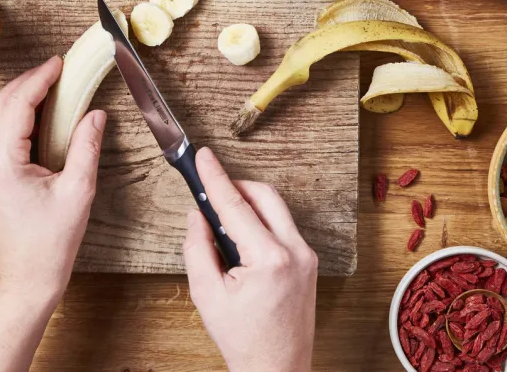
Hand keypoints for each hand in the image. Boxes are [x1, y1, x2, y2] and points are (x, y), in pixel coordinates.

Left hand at [0, 56, 105, 305]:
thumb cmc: (50, 243)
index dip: (39, 79)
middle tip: (55, 72)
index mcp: (2, 164)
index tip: (59, 63)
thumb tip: (95, 115)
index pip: (17, 105)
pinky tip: (30, 114)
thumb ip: (85, 146)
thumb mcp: (78, 191)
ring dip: (12, 95)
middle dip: (26, 82)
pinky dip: (6, 113)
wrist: (27, 277)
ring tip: (44, 88)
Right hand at [183, 148, 317, 371]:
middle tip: (211, 188)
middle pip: (264, 195)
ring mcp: (306, 256)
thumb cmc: (243, 339)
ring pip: (276, 207)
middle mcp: (295, 251)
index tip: (203, 156)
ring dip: (249, 202)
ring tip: (223, 216)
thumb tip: (198, 215)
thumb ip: (197, 247)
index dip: (215, 177)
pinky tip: (242, 235)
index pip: (236, 206)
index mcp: (270, 259)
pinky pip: (284, 226)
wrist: (276, 369)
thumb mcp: (206, 294)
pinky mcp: (309, 261)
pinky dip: (261, 220)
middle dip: (236, 185)